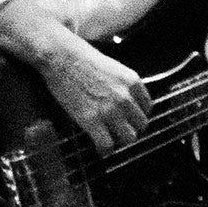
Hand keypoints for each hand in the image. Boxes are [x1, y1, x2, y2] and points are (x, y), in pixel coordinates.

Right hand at [0, 0, 147, 155]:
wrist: (59, 56)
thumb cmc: (79, 56)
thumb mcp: (110, 66)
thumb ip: (120, 83)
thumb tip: (119, 98)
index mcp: (132, 82)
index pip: (148, 107)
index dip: (137, 115)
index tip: (129, 119)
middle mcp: (126, 97)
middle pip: (140, 124)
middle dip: (130, 128)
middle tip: (118, 131)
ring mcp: (110, 110)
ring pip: (128, 138)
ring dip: (119, 141)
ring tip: (110, 141)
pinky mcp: (92, 120)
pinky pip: (106, 145)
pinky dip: (104, 150)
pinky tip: (100, 150)